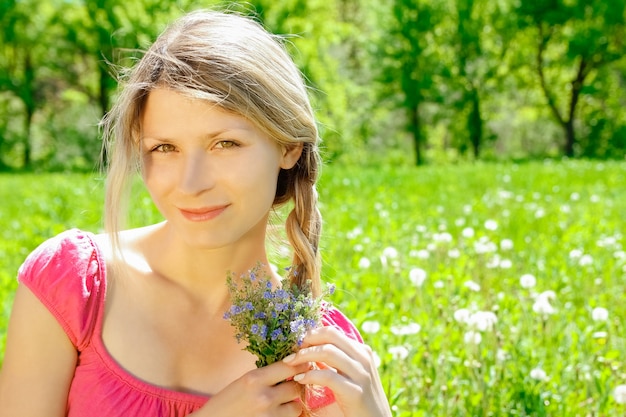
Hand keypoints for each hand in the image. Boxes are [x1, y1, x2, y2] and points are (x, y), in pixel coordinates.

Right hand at [190, 361, 308, 416]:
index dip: (299, 365)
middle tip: (290, 387)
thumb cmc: (226, 403)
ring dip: (292, 405)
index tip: (303, 365)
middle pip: (296, 387)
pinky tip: (275, 414)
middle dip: (295, 387)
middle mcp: (264, 397)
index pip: (289, 366)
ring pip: (296, 407)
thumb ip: (266, 375)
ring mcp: (269, 416)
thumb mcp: (244, 382)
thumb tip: (292, 365)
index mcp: (255, 379)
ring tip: (281, 405)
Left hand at [282, 327, 391, 416]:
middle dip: (307, 341)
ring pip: (328, 352)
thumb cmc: (358, 400)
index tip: (296, 344)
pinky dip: (310, 375)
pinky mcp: (355, 392)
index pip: (332, 332)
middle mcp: (363, 358)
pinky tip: (299, 380)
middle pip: (330, 336)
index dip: (311, 334)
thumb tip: (309, 350)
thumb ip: (334, 362)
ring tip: (290, 363)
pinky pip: (328, 376)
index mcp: (361, 351)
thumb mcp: (349, 375)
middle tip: (291, 352)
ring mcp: (361, 374)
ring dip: (304, 355)